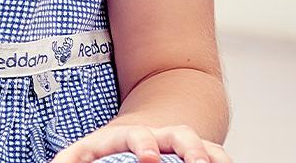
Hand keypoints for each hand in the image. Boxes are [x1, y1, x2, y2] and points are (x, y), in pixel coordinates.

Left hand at [50, 123, 231, 162]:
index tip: (148, 159)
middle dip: (188, 149)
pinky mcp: (198, 155)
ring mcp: (181, 145)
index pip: (138, 135)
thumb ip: (72, 159)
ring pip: (203, 144)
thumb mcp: (86, 153)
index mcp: (130, 136)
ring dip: (210, 156)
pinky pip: (217, 155)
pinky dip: (222, 161)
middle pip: (179, 135)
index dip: (143, 144)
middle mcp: (161, 137)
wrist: (136, 138)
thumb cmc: (106, 151)